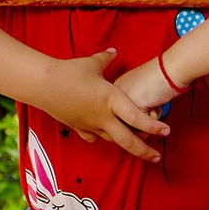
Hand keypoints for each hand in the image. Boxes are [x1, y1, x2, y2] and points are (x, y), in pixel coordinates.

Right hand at [44, 47, 169, 156]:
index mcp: (111, 100)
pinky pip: (94, 137)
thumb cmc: (68, 71)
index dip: (154, 127)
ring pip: (112, 139)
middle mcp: (103, 116)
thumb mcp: (91, 63)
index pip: (137, 118)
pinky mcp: (78, 127)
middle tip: (156, 158)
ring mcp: (90, 124)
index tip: (167, 132)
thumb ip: (106, 59)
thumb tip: (114, 51)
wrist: (42, 84)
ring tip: (137, 145)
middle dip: (144, 151)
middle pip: (127, 140)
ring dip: (125, 142)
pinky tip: (106, 135)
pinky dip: (102, 137)